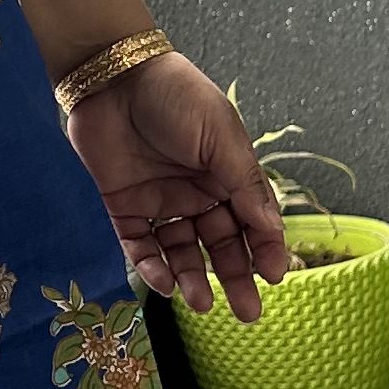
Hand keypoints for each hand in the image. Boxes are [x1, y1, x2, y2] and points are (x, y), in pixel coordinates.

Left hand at [65, 48, 292, 321]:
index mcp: (227, 173)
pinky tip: (167, 286)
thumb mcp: (221, 136)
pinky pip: (140, 246)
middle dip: (235, 277)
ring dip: (193, 279)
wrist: (113, 75)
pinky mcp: (123, 207)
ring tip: (201, 304)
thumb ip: (244, 184)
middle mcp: (196, 192)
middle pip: (221, 244)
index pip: (253, 220)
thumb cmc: (176, 95)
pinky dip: (153, 268)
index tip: (274, 276)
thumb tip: (272, 230)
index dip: (265, 249)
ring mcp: (160, 202)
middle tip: (248, 313)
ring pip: (182, 252)